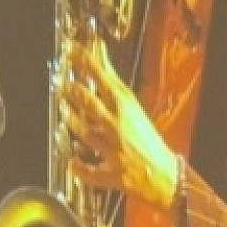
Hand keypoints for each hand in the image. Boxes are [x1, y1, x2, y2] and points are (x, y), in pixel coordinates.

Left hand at [61, 45, 179, 210]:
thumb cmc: (149, 141)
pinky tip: (71, 161)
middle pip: (89, 103)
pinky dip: (78, 167)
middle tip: (59, 82)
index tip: (69, 50)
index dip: (83, 60)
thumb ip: (111, 80)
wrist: (166, 176)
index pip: (101, 76)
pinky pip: (89, 171)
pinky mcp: (112, 174)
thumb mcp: (132, 105)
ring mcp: (114, 149)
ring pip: (85, 133)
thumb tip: (98, 52)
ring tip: (64, 112)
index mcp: (126, 106)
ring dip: (72, 121)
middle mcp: (118, 125)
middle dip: (71, 91)